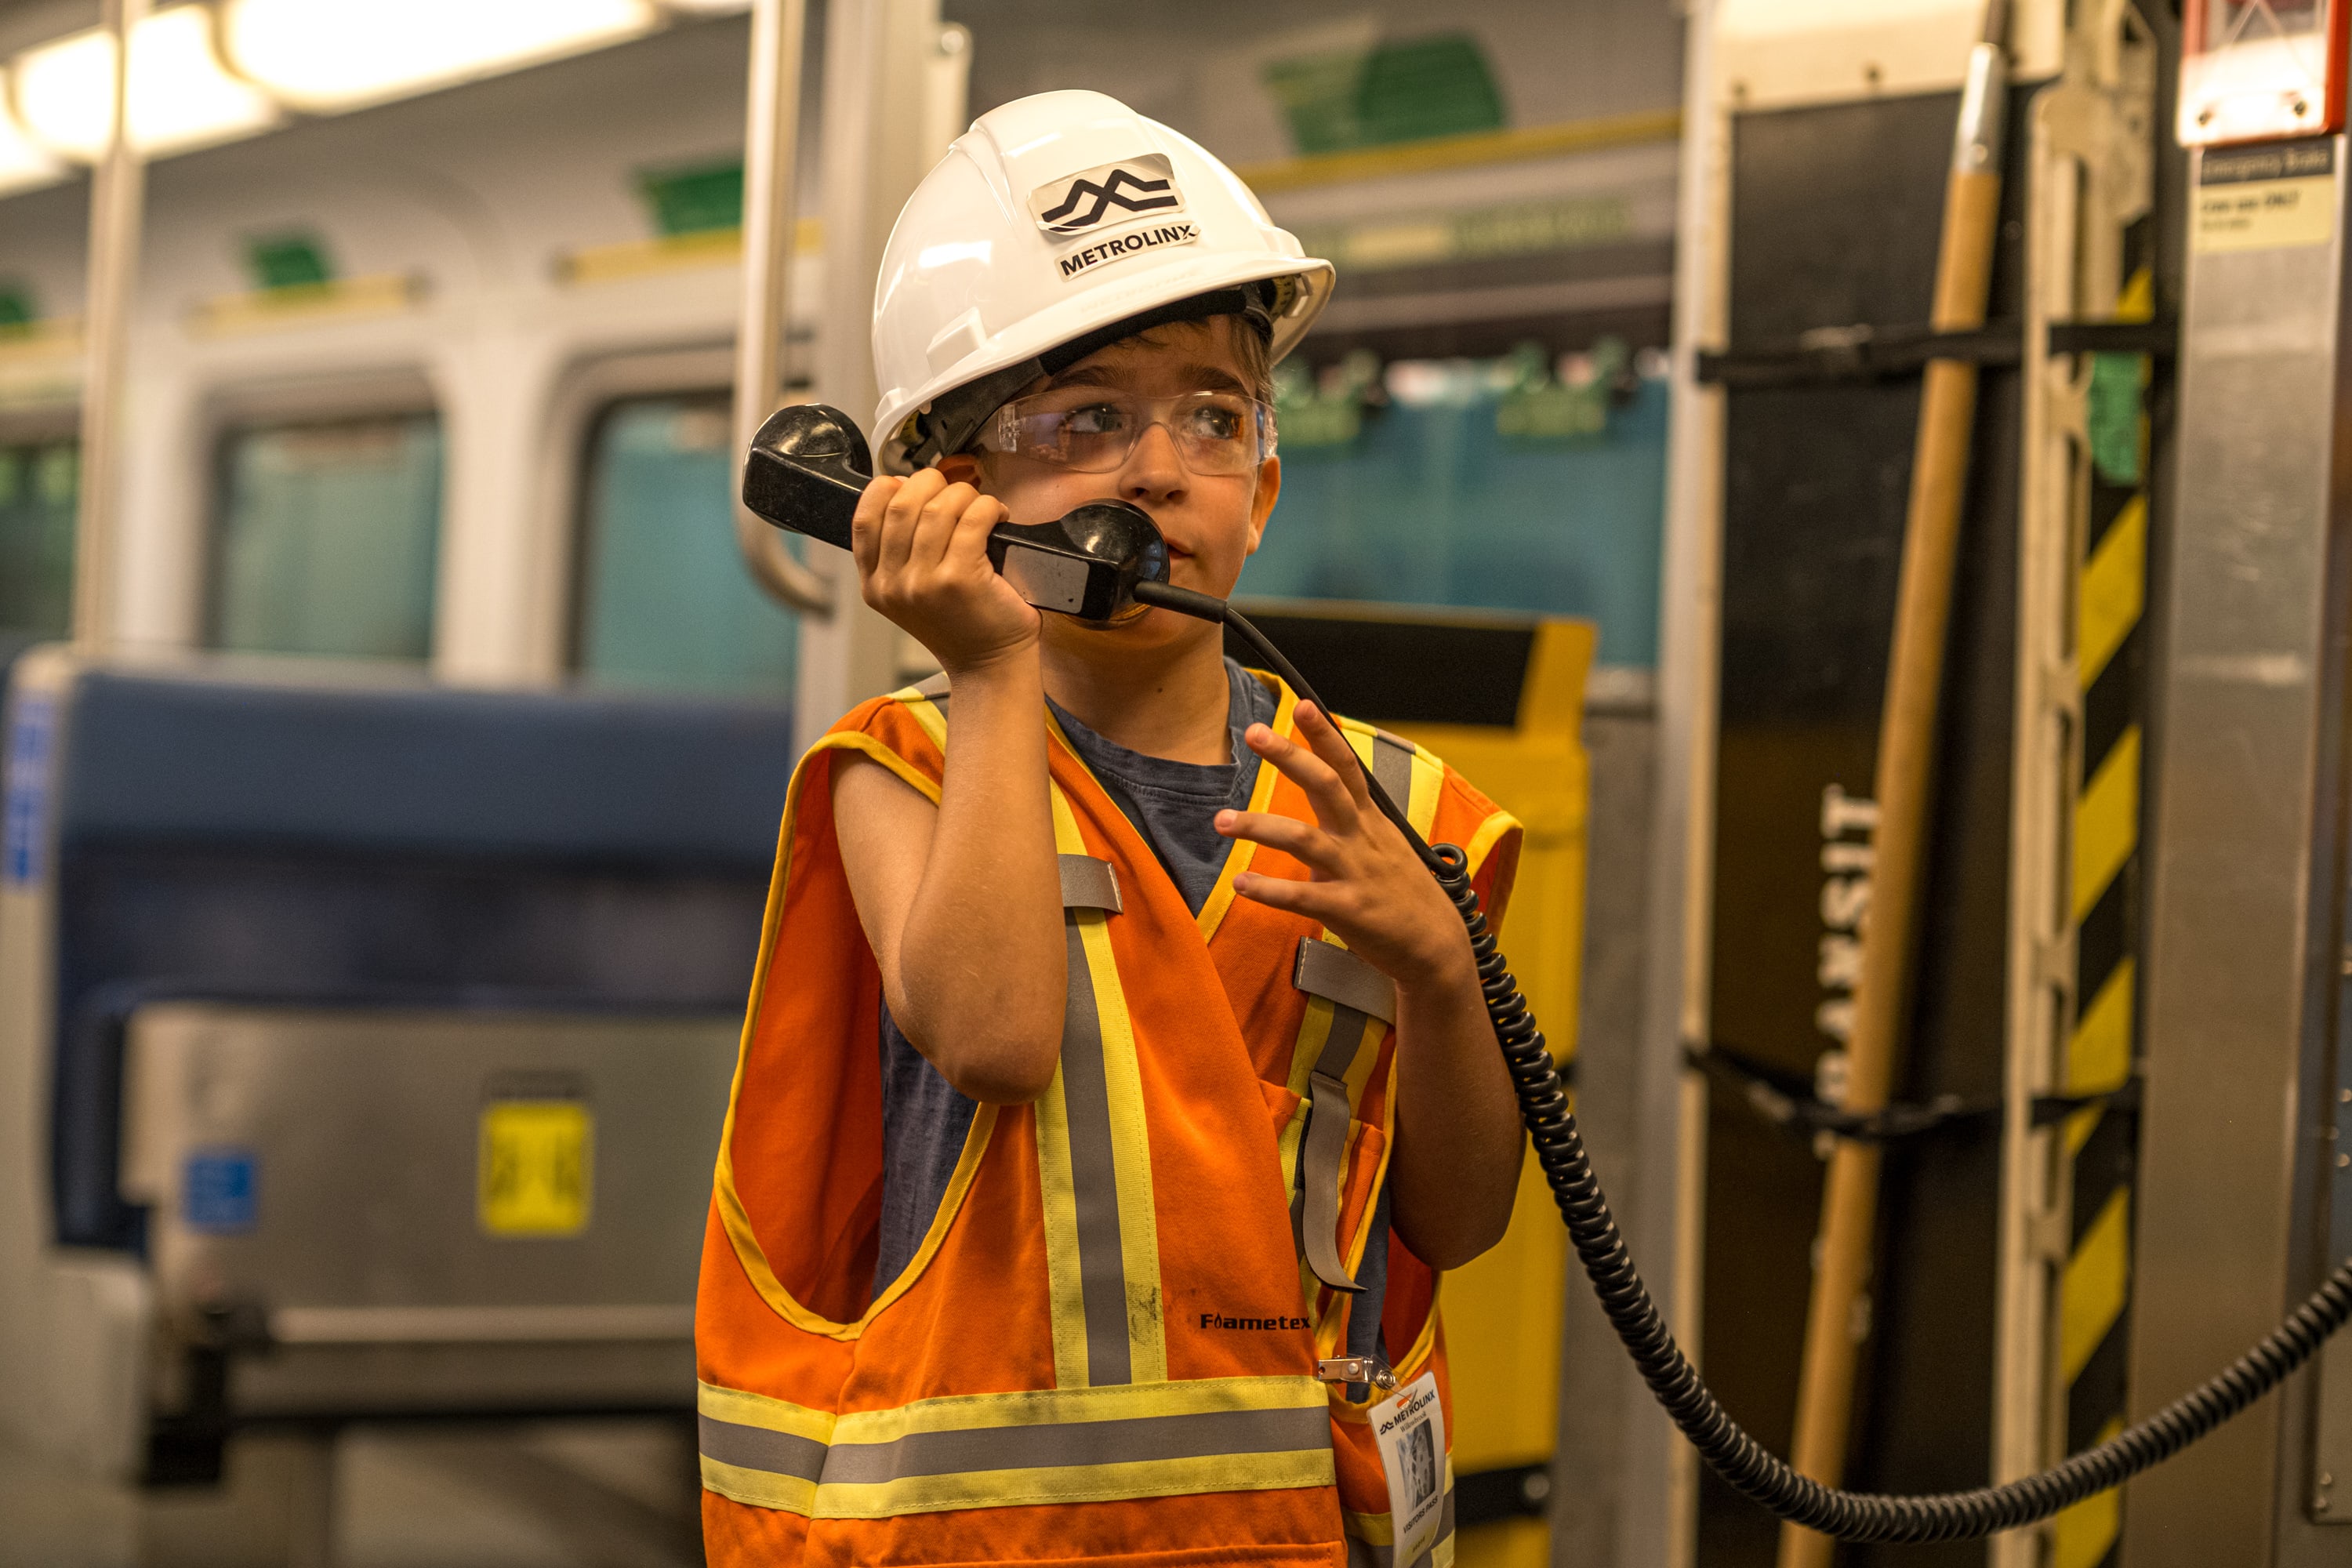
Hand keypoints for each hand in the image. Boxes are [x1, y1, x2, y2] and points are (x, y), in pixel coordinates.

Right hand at [851, 470, 1039, 674]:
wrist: (989, 665)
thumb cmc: (959, 624)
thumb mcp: (909, 593)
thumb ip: (897, 550)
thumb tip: (903, 486)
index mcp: (874, 585)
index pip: (865, 518)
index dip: (888, 489)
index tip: (913, 486)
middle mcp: (893, 585)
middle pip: (902, 504)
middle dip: (932, 484)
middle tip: (956, 493)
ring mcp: (924, 583)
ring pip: (938, 508)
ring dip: (965, 496)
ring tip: (981, 508)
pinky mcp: (960, 579)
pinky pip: (973, 519)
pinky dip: (989, 508)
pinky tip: (997, 517)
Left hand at [1217, 703, 1474, 993]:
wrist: (1436, 947)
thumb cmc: (1401, 894)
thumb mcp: (1383, 846)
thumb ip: (1350, 823)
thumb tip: (1318, 804)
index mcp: (1369, 820)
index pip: (1346, 766)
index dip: (1324, 734)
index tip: (1301, 704)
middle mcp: (1362, 838)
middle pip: (1325, 785)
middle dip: (1289, 756)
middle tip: (1253, 732)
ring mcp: (1356, 872)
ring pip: (1304, 839)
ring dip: (1260, 825)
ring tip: (1222, 820)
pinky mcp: (1349, 910)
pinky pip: (1303, 896)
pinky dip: (1270, 890)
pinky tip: (1241, 884)